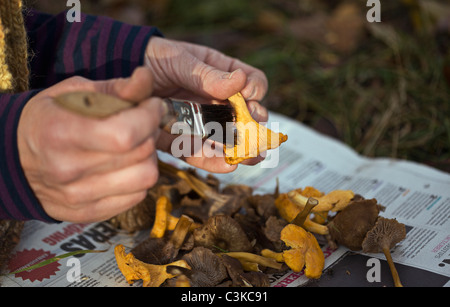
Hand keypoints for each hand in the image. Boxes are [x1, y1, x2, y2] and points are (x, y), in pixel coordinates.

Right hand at [18, 68, 163, 222]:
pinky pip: (137, 196)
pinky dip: (138, 178)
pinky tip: (125, 165)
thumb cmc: (48, 118)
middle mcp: (69, 169)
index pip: (125, 134)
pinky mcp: (89, 212)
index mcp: (62, 132)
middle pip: (141, 154)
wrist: (14, 159)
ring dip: (148, 158)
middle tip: (142, 122)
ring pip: (145, 179)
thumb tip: (146, 77)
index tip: (152, 105)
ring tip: (135, 146)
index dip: (149, 116)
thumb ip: (115, 87)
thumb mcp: (74, 92)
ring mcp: (79, 195)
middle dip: (151, 131)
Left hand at [145, 37, 268, 171]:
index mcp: (221, 74)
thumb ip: (208, 75)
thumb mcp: (181, 60)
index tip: (249, 97)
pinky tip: (226, 165)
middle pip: (242, 115)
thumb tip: (241, 82)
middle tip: (257, 135)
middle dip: (252, 127)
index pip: (250, 82)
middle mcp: (214, 99)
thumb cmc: (154, 57)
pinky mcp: (178, 137)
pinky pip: (196, 150)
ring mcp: (198, 120)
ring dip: (239, 149)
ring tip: (251, 158)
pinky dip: (210, 160)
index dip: (255, 90)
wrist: (119, 69)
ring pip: (224, 138)